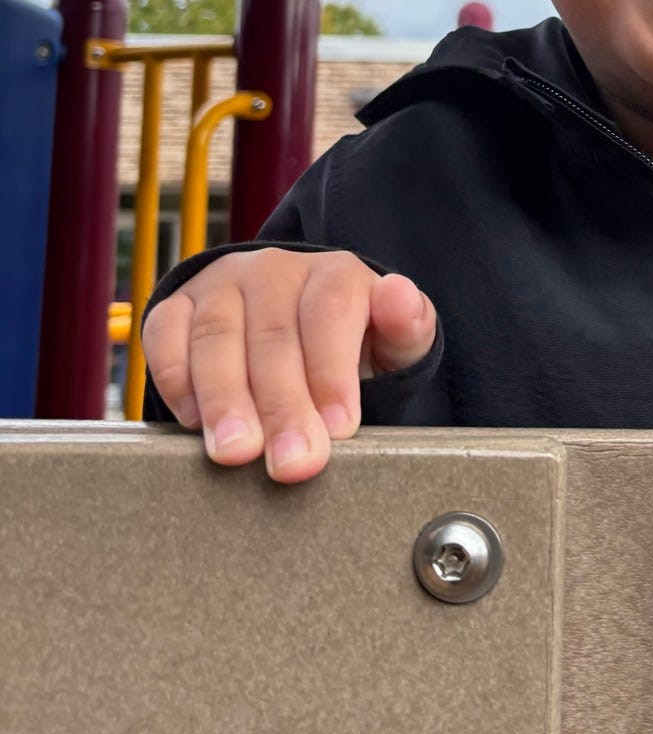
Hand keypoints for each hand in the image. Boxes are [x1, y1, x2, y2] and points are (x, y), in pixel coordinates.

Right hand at [141, 247, 437, 483]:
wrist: (294, 324)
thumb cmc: (350, 342)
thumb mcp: (393, 340)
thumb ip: (407, 326)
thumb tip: (400, 296)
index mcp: (334, 274)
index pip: (330, 313)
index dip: (332, 372)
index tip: (339, 428)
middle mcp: (274, 270)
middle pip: (274, 334)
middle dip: (282, 405)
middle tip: (291, 463)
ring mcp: (221, 284)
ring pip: (217, 337)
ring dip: (224, 399)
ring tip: (236, 453)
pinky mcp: (177, 305)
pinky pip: (165, 335)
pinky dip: (176, 378)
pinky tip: (193, 421)